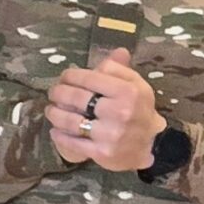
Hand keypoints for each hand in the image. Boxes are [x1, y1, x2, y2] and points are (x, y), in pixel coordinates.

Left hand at [47, 48, 162, 173]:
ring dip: (54, 113)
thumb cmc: (140, 110)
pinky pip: (72, 142)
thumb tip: (117, 51)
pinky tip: (55, 130)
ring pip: (70, 120)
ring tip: (51, 110)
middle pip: (76, 98)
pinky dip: (59, 135)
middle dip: (58, 93)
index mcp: (129, 92)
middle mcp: (120, 112)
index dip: (71, 76)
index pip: (90, 78)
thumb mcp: (137, 85)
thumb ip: (122, 69)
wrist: (152, 144)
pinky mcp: (102, 152)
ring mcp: (110, 134)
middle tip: (53, 93)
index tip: (64, 77)